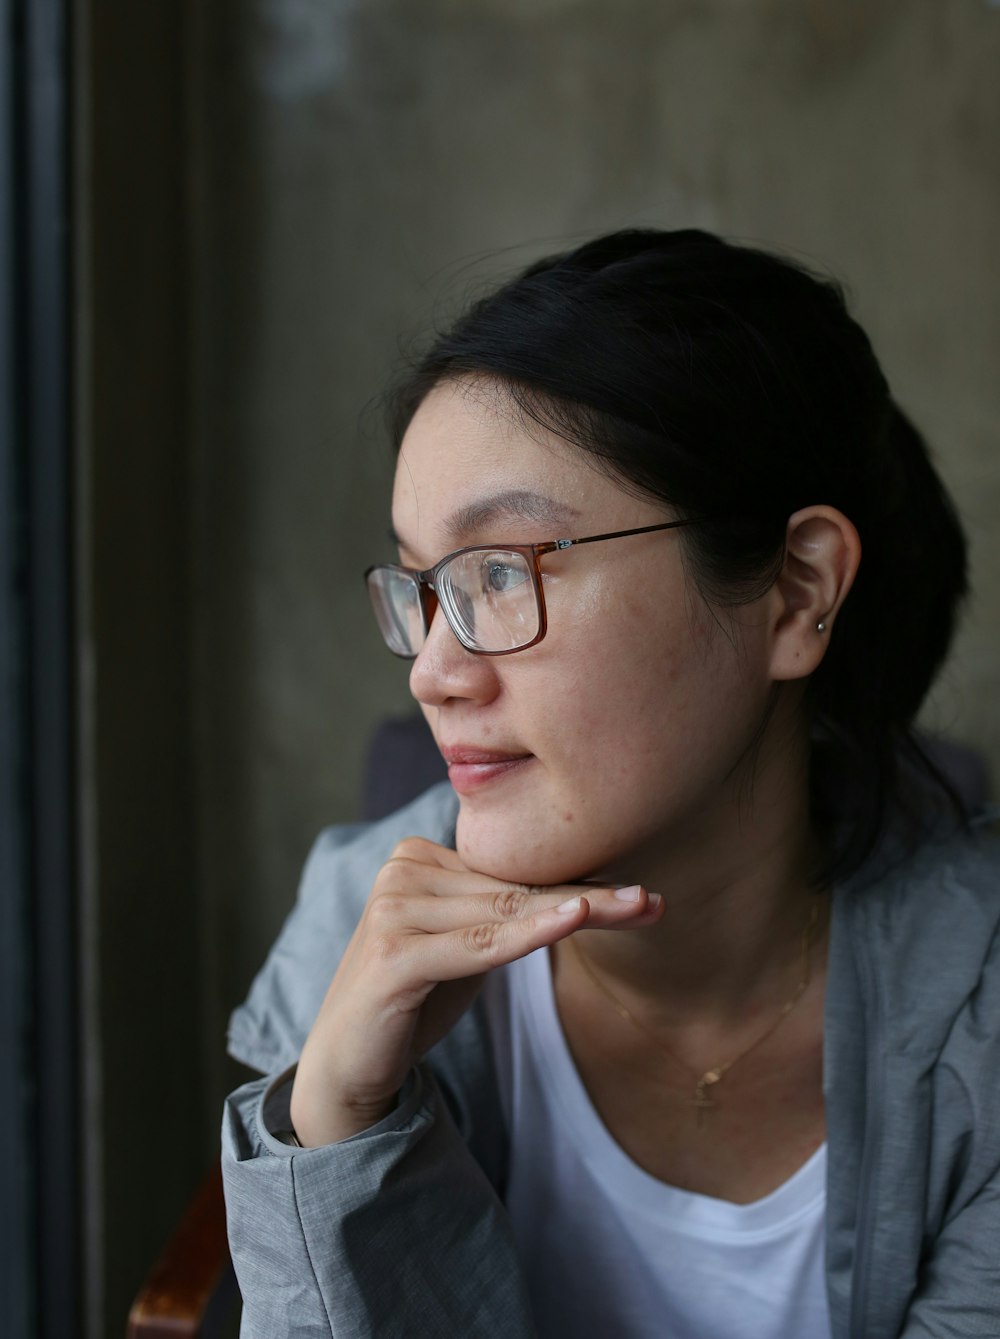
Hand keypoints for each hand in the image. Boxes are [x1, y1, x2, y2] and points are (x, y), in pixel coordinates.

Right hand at [289, 836, 661, 1144]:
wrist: (347, 1063)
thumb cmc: (414, 999)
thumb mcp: (467, 947)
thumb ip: (504, 913)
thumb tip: (582, 893)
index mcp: (418, 856)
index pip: (513, 871)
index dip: (578, 882)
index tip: (639, 894)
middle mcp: (402, 872)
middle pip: (515, 888)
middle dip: (589, 900)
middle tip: (651, 902)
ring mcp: (394, 910)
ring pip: (505, 913)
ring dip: (575, 915)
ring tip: (635, 909)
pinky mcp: (394, 955)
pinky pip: (478, 945)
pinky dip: (527, 935)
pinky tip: (572, 921)